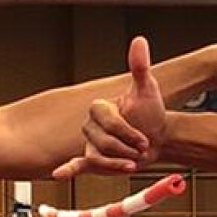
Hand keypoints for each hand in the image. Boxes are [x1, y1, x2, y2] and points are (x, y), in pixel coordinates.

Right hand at [54, 36, 167, 179]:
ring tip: (132, 161)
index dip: (130, 133)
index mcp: (99, 108)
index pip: (111, 124)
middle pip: (105, 143)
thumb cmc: (151, 114)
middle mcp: (91, 125)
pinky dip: (67, 171)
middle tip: (141, 148)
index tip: (144, 138)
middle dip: (127, 148)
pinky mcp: (91, 159)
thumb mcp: (147, 90)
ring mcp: (90, 142)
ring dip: (118, 163)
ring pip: (98, 158)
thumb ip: (139, 67)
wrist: (157, 138)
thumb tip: (138, 41)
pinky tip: (59, 174)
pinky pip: (77, 166)